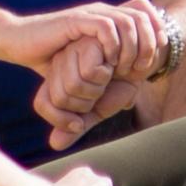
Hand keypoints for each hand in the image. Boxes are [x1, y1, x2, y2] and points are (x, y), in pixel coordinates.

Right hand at [12, 0, 159, 76]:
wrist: (19, 43)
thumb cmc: (51, 59)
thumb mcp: (87, 69)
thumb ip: (109, 80)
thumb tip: (129, 102)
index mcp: (108, 19)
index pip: (146, 14)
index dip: (157, 34)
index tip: (154, 60)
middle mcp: (103, 12)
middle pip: (143, 17)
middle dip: (149, 43)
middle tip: (142, 68)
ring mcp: (90, 14)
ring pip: (128, 22)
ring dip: (133, 47)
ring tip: (125, 68)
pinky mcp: (76, 21)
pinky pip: (106, 27)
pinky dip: (113, 45)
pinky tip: (108, 62)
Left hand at [38, 34, 116, 149]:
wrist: (142, 62)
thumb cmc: (119, 86)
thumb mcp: (98, 110)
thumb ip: (78, 126)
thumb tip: (55, 144)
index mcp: (56, 80)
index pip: (42, 104)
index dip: (63, 120)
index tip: (83, 115)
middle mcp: (58, 64)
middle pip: (61, 97)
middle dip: (88, 102)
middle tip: (102, 89)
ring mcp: (71, 51)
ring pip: (75, 85)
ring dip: (100, 88)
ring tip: (109, 75)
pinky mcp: (88, 41)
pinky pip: (90, 71)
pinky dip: (107, 74)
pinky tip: (115, 63)